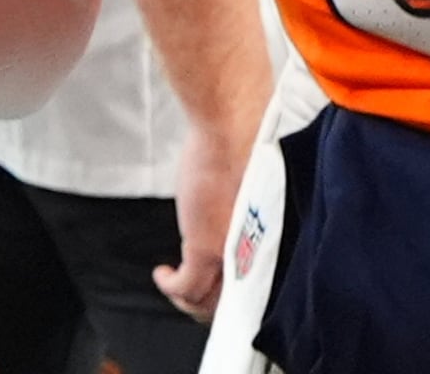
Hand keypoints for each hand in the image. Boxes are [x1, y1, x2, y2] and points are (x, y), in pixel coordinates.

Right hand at [155, 119, 249, 321]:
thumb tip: (235, 204)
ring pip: (206, 301)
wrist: (232, 128)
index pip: (252, 284)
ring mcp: (230, 255)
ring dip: (184, 298)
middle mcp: (253, 254)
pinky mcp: (205, 250)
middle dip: (206, 299)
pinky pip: (185, 288)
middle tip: (188, 285)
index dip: (230, 288)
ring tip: (174, 281)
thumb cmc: (244, 144)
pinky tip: (163, 273)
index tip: (214, 280)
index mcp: (267, 240)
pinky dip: (170, 286)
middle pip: (230, 300)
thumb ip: (245, 205)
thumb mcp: (251, 183)